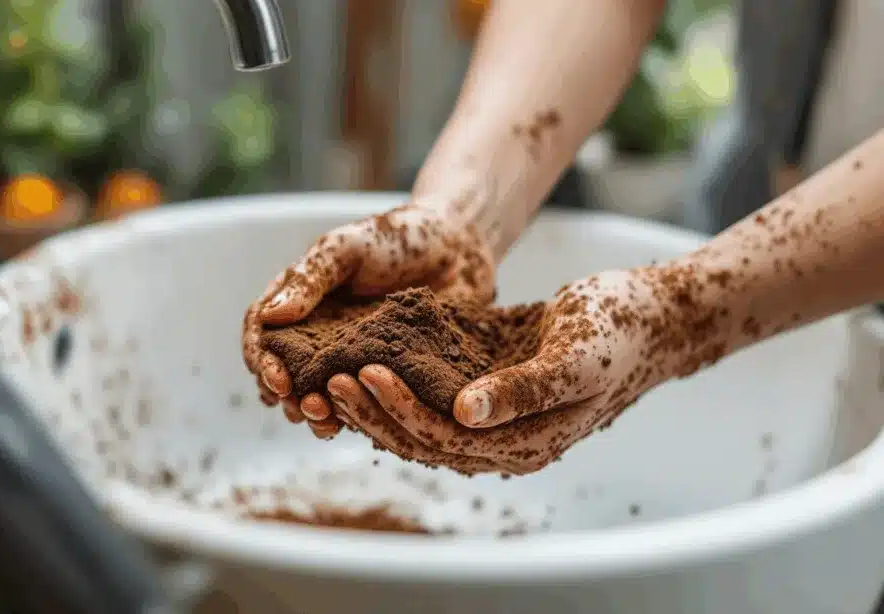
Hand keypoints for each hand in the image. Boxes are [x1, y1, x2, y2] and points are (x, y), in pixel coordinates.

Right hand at [242, 203, 495, 438]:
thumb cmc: (396, 239)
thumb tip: (270, 316)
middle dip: (287, 398)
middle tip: (302, 409)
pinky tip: (358, 425)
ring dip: (314, 415)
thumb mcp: (346, 248)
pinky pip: (361, 403)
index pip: (262, 334)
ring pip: (318, 395)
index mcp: (298, 301)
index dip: (261, 361)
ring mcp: (349, 358)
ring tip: (326, 424)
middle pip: (284, 374)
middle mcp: (317, 335)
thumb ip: (310, 279)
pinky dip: (353, 418)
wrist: (457, 250)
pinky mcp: (383, 376)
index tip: (277, 380)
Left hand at [326, 266, 728, 473]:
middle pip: (425, 441)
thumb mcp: (573, 357)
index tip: (365, 373)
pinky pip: (438, 400)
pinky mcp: (493, 393)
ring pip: (425, 425)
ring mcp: (499, 420)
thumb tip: (465, 414)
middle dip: (378, 413)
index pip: (447, 440)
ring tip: (340, 376)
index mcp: (528, 444)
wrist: (650, 317)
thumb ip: (523, 390)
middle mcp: (508, 442)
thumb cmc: (617, 333)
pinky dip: (405, 387)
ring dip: (383, 406)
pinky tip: (373, 363)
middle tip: (334, 380)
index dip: (401, 412)